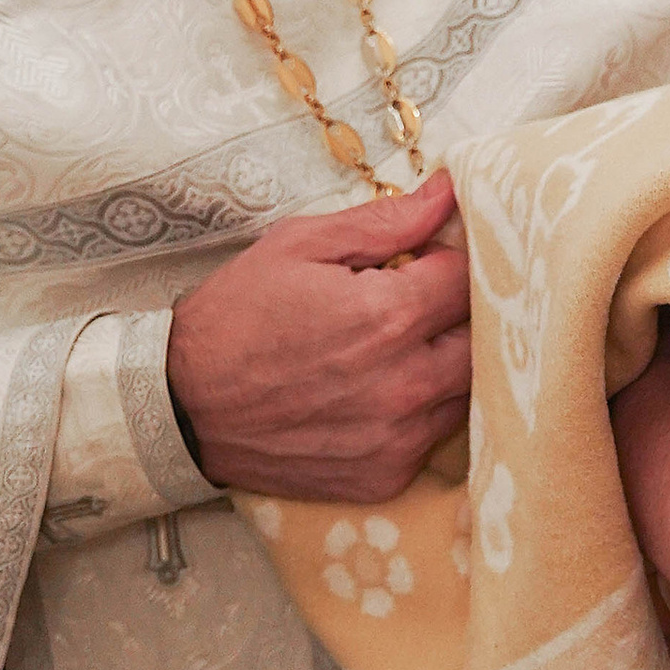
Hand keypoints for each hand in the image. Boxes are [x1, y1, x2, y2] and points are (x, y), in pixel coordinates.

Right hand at [165, 170, 469, 502]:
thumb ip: (386, 221)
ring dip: (451, 365)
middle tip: (427, 304)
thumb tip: (449, 193)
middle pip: (487, 342)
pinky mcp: (385, 476)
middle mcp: (404, 384)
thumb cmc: (237, 316)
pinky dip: (423, 412)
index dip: (453, 262)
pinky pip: (435, 438)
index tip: (427, 261)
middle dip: (465, 316)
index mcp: (389, 317)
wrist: (183, 406)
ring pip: (469, 393)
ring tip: (404, 348)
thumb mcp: (301, 245)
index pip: (471, 280)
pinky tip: (384, 393)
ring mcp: (397, 438)